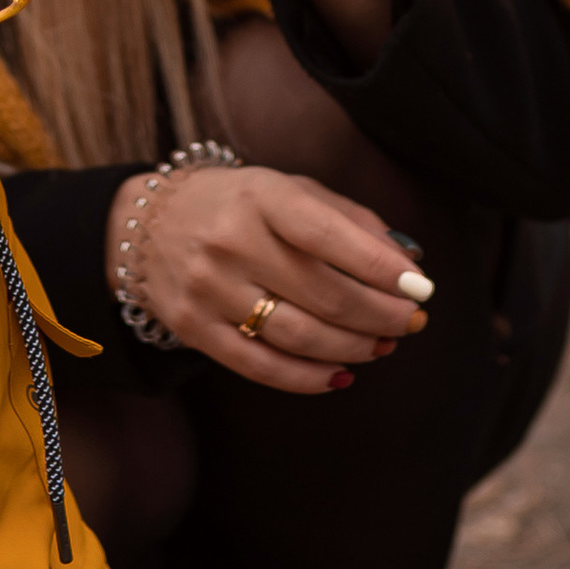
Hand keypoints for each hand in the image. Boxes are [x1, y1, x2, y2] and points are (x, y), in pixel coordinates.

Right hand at [111, 160, 430, 397]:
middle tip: (412, 321)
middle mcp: (231, 242)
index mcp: (261, 197)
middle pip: (323, 294)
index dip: (381, 266)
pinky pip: (261, 367)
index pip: (329, 235)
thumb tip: (406, 262)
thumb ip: (349, 220)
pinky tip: (340, 374)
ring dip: (353, 347)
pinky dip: (309, 378)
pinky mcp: (194, 328)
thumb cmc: (240, 205)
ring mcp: (209, 289)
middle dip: (380, 314)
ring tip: (383, 344)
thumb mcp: (290, 190)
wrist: (148, 224)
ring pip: (298, 335)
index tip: (420, 287)